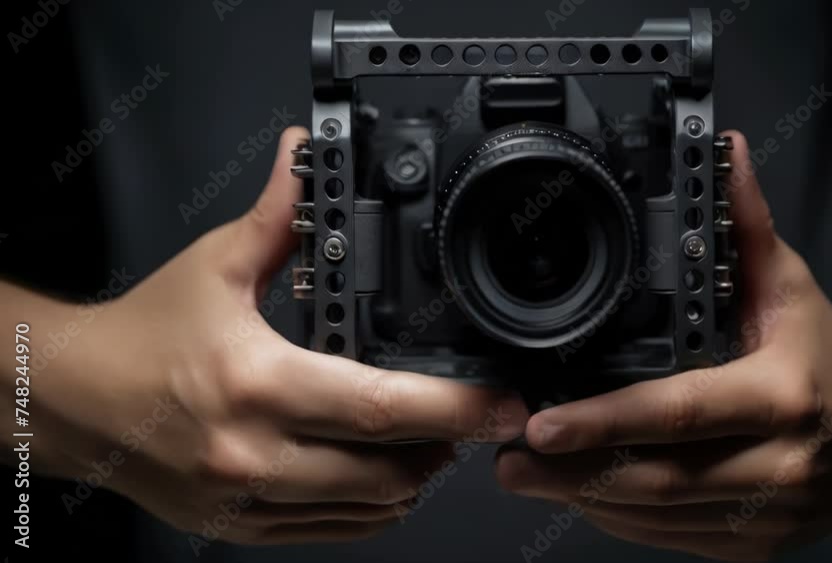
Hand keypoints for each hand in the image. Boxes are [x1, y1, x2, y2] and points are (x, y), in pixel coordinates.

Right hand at [33, 127, 528, 543]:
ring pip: (366, 510)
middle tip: (470, 417)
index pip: (380, 407)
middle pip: (388, 471)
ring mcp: (247, 500)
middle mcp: (254, 453)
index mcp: (258, 384)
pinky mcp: (239, 525)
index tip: (499, 405)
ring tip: (425, 442)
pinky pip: (330, 532)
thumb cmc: (140, 336)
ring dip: (411, 479)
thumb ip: (277, 218)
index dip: (454, 408)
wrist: (71, 399)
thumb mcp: (215, 267)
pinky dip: (368, 508)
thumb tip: (304, 159)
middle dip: (445, 447)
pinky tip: (378, 476)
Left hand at [495, 131, 831, 561]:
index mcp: (782, 397)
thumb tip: (722, 152)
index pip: (680, 413)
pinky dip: (623, 520)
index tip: (542, 423)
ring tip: (530, 475)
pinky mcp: (754, 545)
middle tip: (510, 458)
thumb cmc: (829, 356)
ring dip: (587, 499)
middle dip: (574, 472)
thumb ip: (746, 224)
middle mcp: (777, 465)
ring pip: (658, 516)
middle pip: (657, 479)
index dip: (606, 422)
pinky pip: (674, 538)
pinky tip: (584, 495)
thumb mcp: (791, 287)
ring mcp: (766, 515)